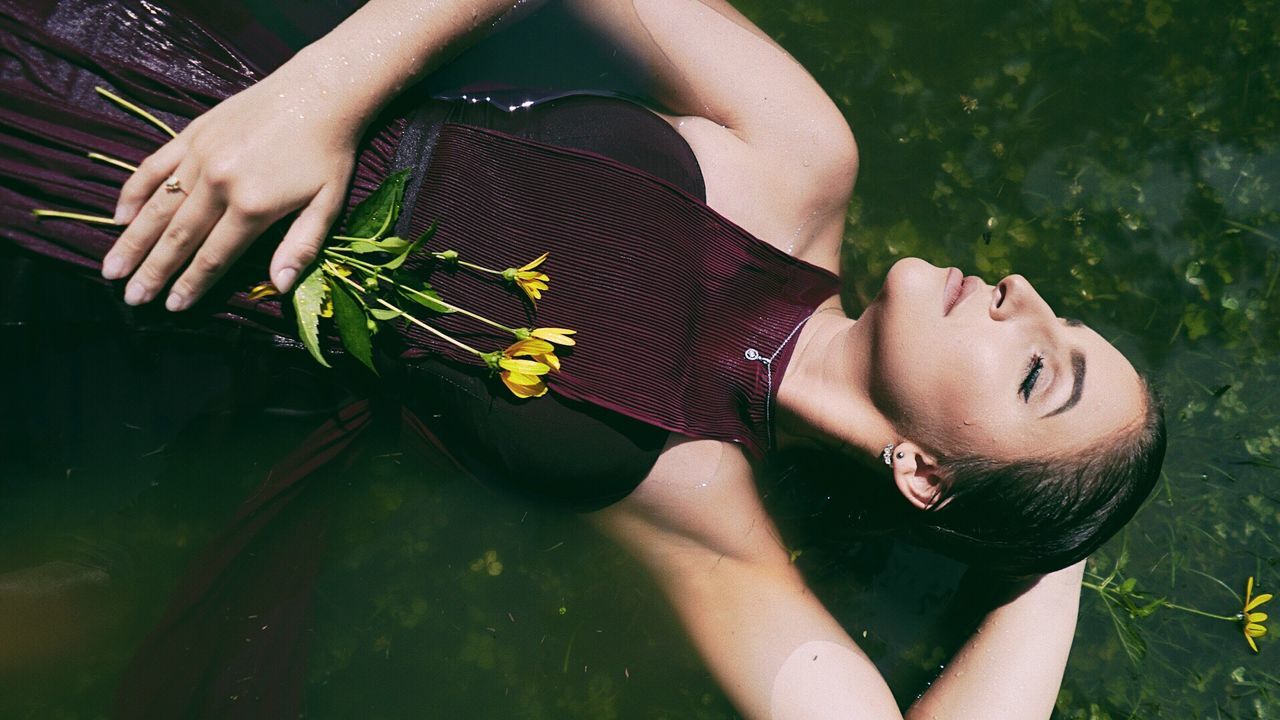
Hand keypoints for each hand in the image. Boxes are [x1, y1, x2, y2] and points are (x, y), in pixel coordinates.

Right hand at [103, 66, 363, 310]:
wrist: (319, 92)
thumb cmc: (329, 154)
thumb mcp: (328, 205)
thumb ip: (300, 246)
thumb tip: (278, 286)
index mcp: (252, 206)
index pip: (213, 257)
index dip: (190, 285)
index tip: (170, 308)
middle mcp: (219, 182)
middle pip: (178, 237)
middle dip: (152, 272)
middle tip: (129, 298)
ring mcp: (200, 156)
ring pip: (158, 206)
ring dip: (132, 240)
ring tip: (111, 268)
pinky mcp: (192, 133)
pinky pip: (153, 166)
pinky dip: (133, 192)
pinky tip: (119, 216)